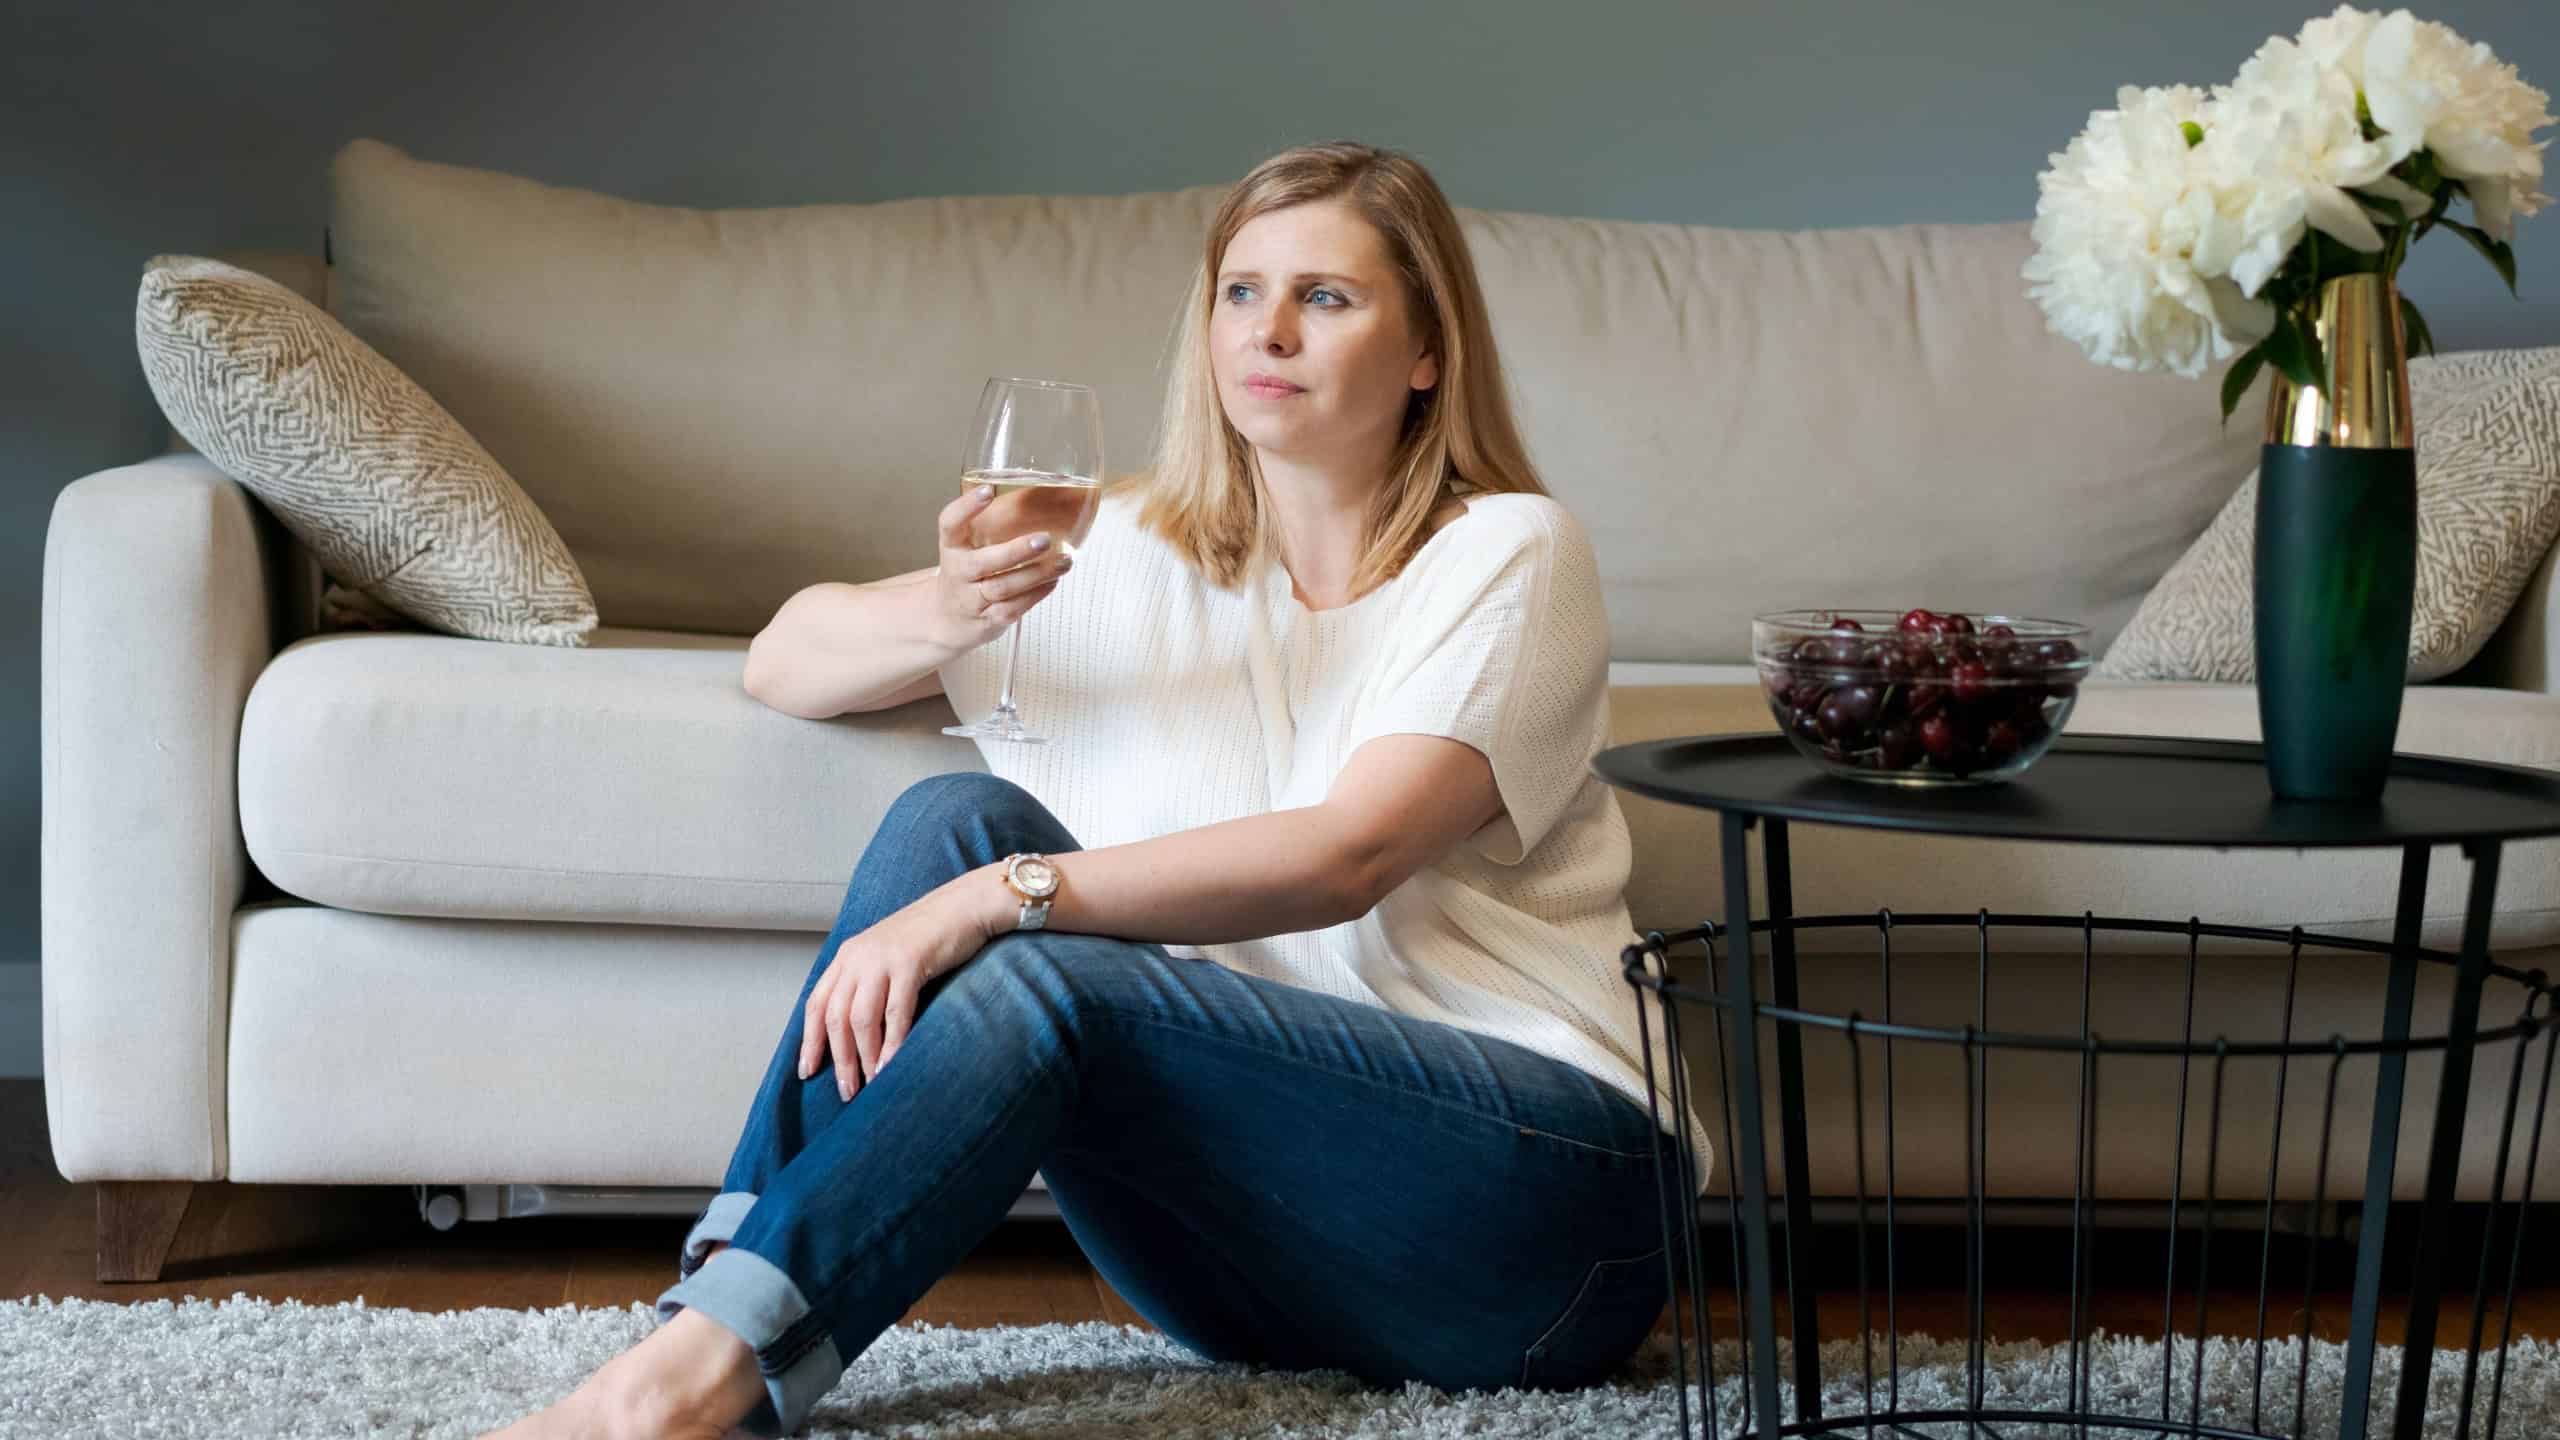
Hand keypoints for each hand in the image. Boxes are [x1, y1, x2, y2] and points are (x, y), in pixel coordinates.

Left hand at [797, 880, 998, 1100]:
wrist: (963, 906)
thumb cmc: (929, 936)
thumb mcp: (886, 956)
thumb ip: (868, 983)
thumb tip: (858, 1031)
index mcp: (847, 955)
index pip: (817, 1003)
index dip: (810, 1040)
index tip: (807, 1071)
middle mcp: (858, 957)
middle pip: (836, 1017)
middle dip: (839, 1059)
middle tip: (847, 1091)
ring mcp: (882, 959)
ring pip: (861, 1019)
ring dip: (864, 1057)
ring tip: (871, 1083)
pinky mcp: (909, 963)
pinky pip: (895, 1012)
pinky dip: (892, 1043)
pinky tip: (892, 1064)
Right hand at [936, 485, 1074, 649]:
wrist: (947, 620)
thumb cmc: (967, 575)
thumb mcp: (967, 548)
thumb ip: (991, 528)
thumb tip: (1043, 500)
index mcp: (952, 547)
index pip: (950, 524)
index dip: (967, 507)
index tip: (988, 490)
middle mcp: (958, 572)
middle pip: (983, 562)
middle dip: (1016, 551)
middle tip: (1044, 540)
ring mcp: (971, 599)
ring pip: (1004, 587)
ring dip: (1037, 574)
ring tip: (1064, 561)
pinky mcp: (988, 620)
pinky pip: (1014, 608)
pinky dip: (1036, 594)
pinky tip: (1053, 580)